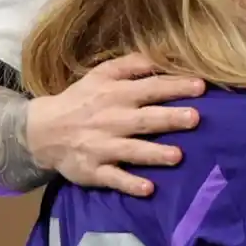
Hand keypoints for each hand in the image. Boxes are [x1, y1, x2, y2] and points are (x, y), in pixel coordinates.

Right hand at [26, 54, 204, 195]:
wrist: (44, 130)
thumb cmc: (82, 98)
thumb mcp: (102, 73)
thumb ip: (132, 64)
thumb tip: (163, 56)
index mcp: (116, 94)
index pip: (150, 88)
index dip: (175, 86)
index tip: (201, 85)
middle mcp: (112, 120)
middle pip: (145, 120)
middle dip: (169, 118)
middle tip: (195, 118)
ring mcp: (103, 147)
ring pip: (133, 150)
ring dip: (155, 154)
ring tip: (178, 156)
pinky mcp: (94, 171)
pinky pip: (114, 178)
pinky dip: (130, 184)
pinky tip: (148, 189)